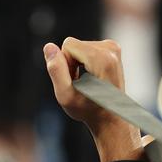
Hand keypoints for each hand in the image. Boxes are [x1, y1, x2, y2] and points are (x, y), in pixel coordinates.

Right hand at [45, 37, 142, 161]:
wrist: (110, 116)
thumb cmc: (88, 110)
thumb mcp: (66, 95)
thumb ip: (56, 70)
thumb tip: (49, 47)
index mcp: (102, 59)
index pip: (68, 45)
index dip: (65, 64)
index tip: (74, 81)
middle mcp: (111, 49)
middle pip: (73, 45)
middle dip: (71, 63)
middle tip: (80, 84)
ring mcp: (113, 48)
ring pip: (78, 47)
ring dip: (77, 64)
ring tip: (86, 83)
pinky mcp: (112, 49)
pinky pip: (86, 48)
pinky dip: (84, 62)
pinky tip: (91, 78)